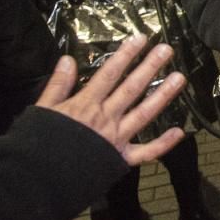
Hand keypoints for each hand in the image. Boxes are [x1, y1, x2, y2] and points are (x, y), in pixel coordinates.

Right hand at [35, 33, 186, 165]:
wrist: (38, 180)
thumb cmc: (38, 143)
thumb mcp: (43, 110)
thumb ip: (58, 85)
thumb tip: (67, 59)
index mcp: (86, 105)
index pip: (110, 74)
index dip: (125, 55)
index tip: (141, 39)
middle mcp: (106, 118)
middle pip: (132, 89)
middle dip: (150, 68)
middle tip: (167, 50)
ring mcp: (116, 138)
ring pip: (144, 114)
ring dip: (163, 95)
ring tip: (180, 78)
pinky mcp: (120, 159)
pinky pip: (145, 152)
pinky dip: (163, 144)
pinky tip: (180, 132)